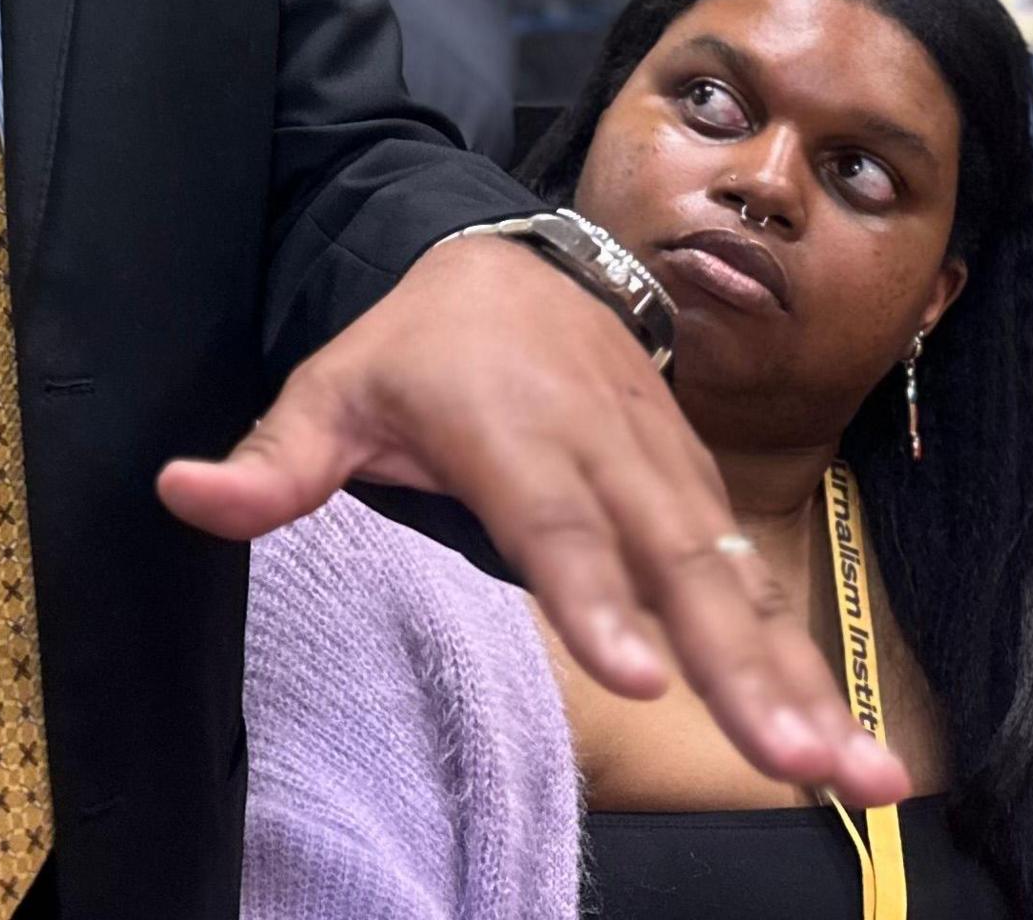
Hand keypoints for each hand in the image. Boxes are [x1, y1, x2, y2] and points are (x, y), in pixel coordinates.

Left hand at [159, 233, 909, 805]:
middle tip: (794, 763)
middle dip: (739, 669)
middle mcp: (605, 451)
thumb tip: (181, 494)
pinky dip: (804, 658)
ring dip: (797, 679)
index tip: (641, 678)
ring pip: (736, 582)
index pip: (556, 525)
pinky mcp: (698, 491)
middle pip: (676, 568)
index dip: (597, 598)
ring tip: (851, 775)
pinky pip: (755, 581)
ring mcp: (664, 471)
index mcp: (511, 430)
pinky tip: (846, 739)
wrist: (515, 258)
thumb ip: (270, 462)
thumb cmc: (413, 346)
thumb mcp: (328, 388)